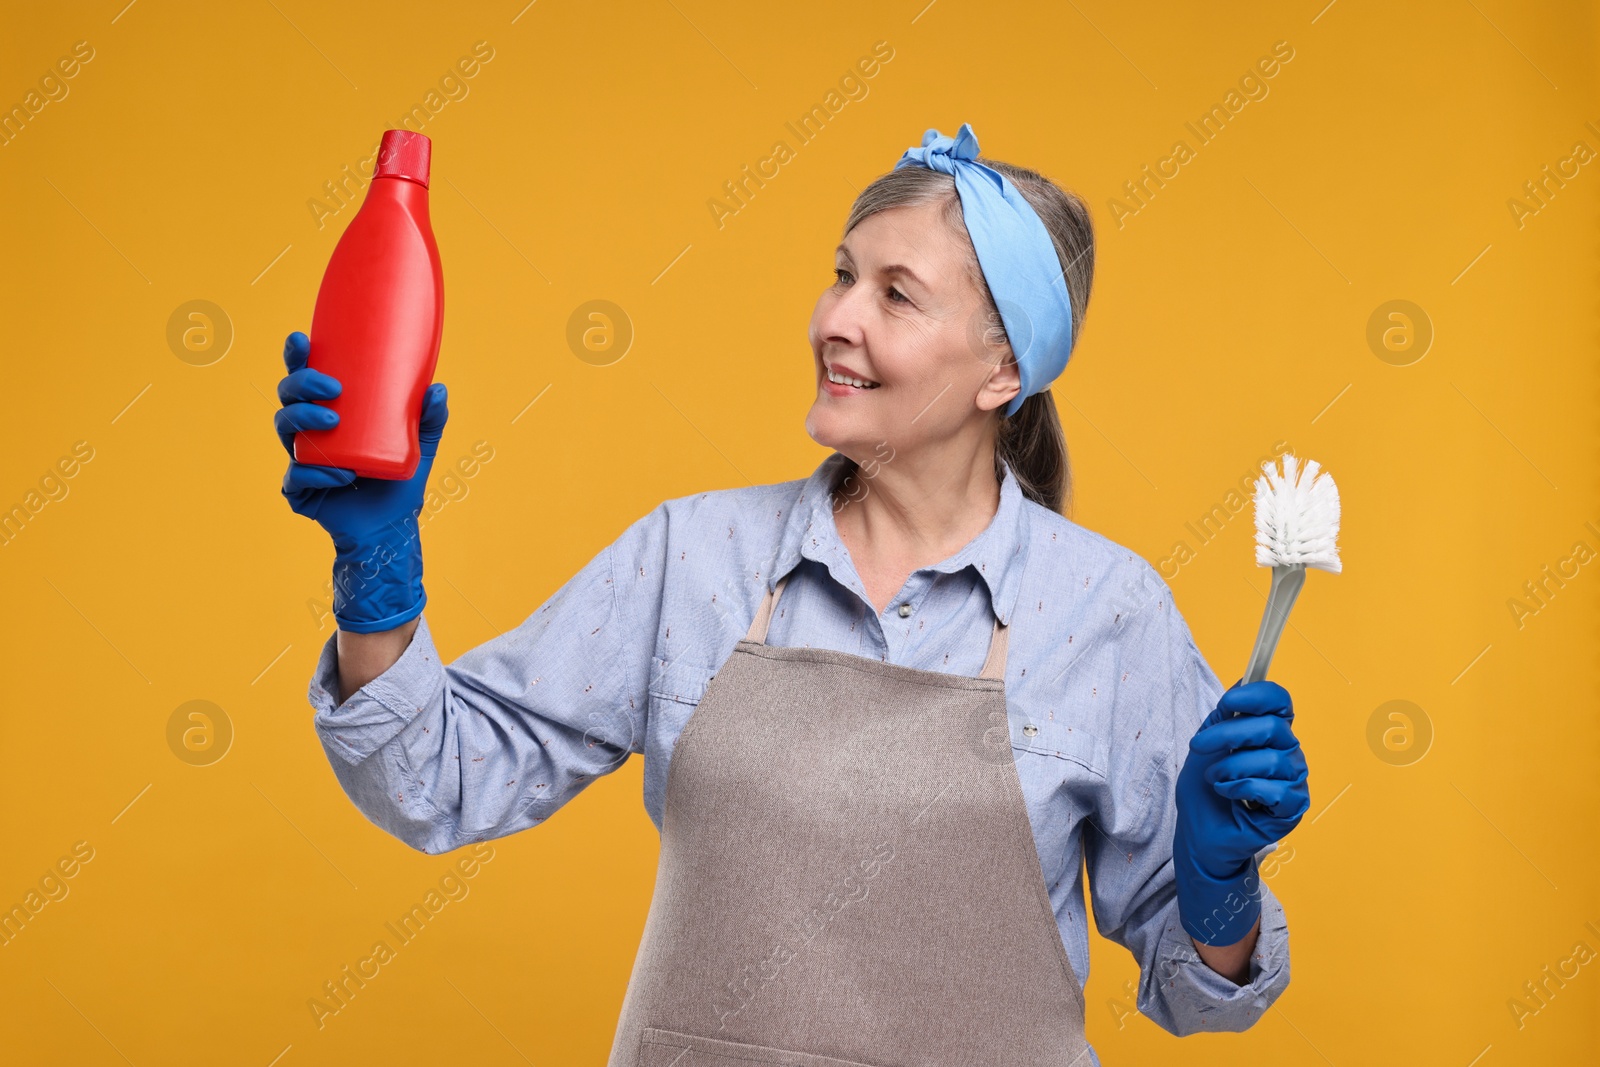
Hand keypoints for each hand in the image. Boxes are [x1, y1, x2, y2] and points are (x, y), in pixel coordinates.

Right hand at [275, 330, 448, 632]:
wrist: (392, 529)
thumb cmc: (399, 483)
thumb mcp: (419, 446)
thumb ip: (429, 419)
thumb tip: (437, 388)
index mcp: (329, 413)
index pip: (306, 379)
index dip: (297, 358)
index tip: (301, 340)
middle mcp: (310, 433)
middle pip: (288, 397)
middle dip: (301, 386)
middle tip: (332, 390)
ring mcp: (301, 460)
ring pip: (285, 428)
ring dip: (304, 420)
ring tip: (331, 422)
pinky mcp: (299, 491)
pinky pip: (297, 476)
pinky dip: (318, 473)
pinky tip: (343, 475)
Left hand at [1171, 680, 1308, 945]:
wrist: (1199, 834)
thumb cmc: (1204, 792)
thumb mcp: (1206, 746)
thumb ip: (1224, 717)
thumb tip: (1242, 683)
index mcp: (1270, 734)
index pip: (1280, 702)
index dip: (1258, 696)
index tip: (1229, 703)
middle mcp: (1288, 753)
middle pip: (1273, 727)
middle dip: (1229, 734)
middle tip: (1199, 746)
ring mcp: (1294, 781)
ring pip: (1272, 760)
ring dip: (1231, 768)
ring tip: (1217, 780)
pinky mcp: (1294, 808)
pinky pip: (1276, 790)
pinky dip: (1243, 790)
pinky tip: (1230, 796)